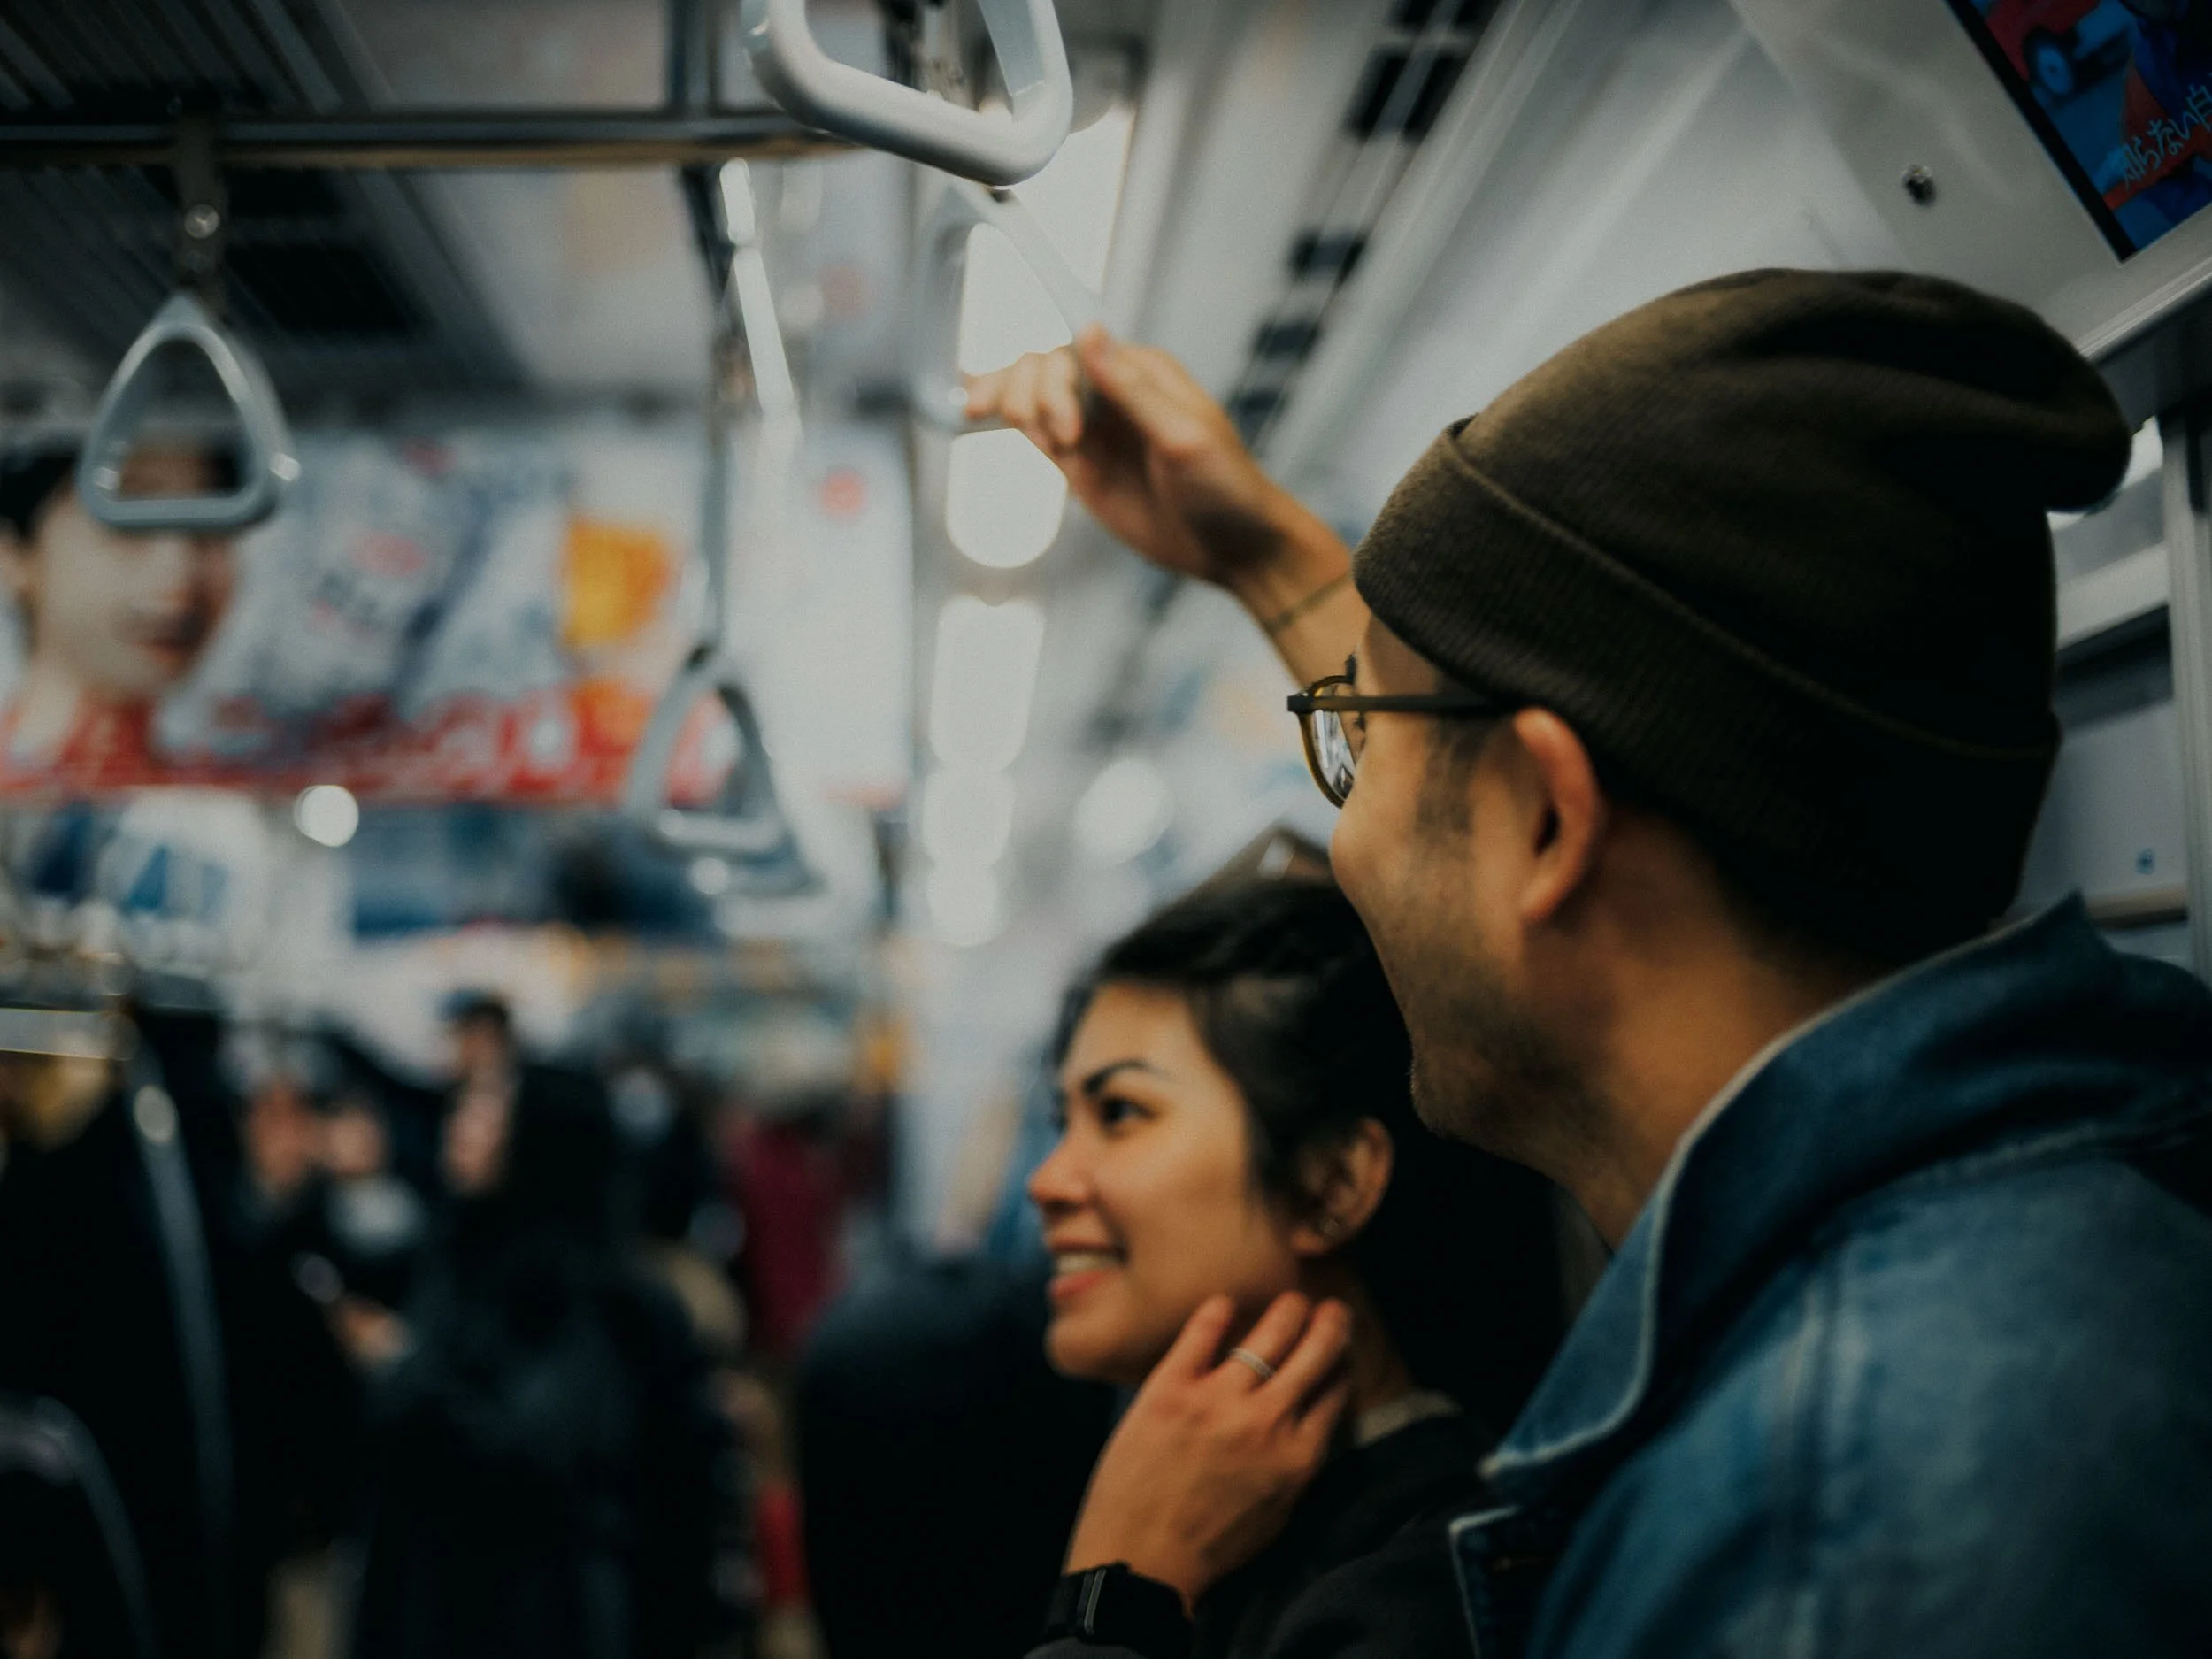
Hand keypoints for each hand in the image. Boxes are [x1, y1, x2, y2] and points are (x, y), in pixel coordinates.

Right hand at [965, 328, 1333, 596]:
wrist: (1233, 548)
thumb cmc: (1225, 487)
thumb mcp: (1182, 436)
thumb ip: (1130, 388)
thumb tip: (1089, 330)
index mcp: (1141, 370)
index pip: (1074, 346)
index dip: (1052, 374)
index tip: (1062, 426)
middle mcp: (1111, 391)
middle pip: (1042, 366)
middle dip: (1034, 395)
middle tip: (1064, 443)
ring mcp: (1092, 427)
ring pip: (1029, 393)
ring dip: (1017, 407)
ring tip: (1051, 445)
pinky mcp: (1079, 463)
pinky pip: (1032, 429)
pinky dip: (1009, 422)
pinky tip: (975, 413)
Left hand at [1064, 1291, 1352, 1609]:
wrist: (1141, 1559)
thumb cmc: (1210, 1546)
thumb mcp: (1277, 1513)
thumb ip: (1299, 1462)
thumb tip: (1313, 1418)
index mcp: (1297, 1455)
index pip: (1335, 1390)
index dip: (1342, 1363)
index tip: (1340, 1349)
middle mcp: (1267, 1420)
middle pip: (1315, 1352)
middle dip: (1330, 1323)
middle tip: (1330, 1308)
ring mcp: (1218, 1399)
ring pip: (1270, 1332)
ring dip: (1288, 1310)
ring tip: (1291, 1301)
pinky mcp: (1171, 1387)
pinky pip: (1201, 1332)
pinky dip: (1217, 1312)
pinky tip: (1224, 1304)